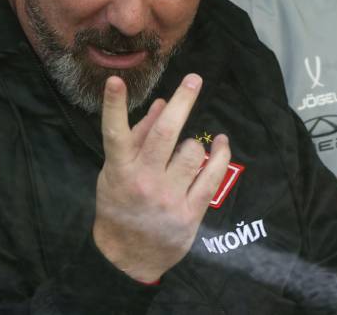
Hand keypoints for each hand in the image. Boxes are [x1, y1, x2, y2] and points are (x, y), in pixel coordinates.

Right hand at [92, 73, 230, 282]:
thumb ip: (138, 137)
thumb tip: (162, 104)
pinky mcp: (189, 212)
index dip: (114, 106)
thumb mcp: (116, 172)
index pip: (115, 133)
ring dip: (196, 142)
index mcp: (120, 169)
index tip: (114, 81)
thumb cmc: (120, 204)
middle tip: (194, 80)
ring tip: (192, 145)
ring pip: (192, 153)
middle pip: (164, 134)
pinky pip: (212, 177)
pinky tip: (222, 144)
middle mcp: (143, 180)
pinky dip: (221, 156)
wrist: (127, 256)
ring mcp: (168, 198)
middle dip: (181, 102)